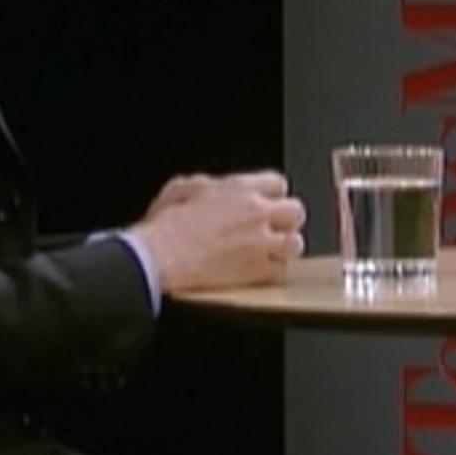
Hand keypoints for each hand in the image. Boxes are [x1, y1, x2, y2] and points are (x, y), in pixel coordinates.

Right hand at [129, 169, 306, 292]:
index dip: (272, 195)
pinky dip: (273, 271)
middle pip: (295, 211)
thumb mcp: (182, 188)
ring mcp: (260, 242)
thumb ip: (207, 185)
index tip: (265, 204)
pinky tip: (259, 270)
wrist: (160, 257)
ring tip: (270, 252)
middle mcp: (257, 213)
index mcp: (240, 188)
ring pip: (295, 242)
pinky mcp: (257, 270)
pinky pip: (281, 270)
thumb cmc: (166, 225)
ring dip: (284, 247)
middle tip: (272, 229)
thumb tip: (212, 188)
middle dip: (286, 220)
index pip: (278, 183)